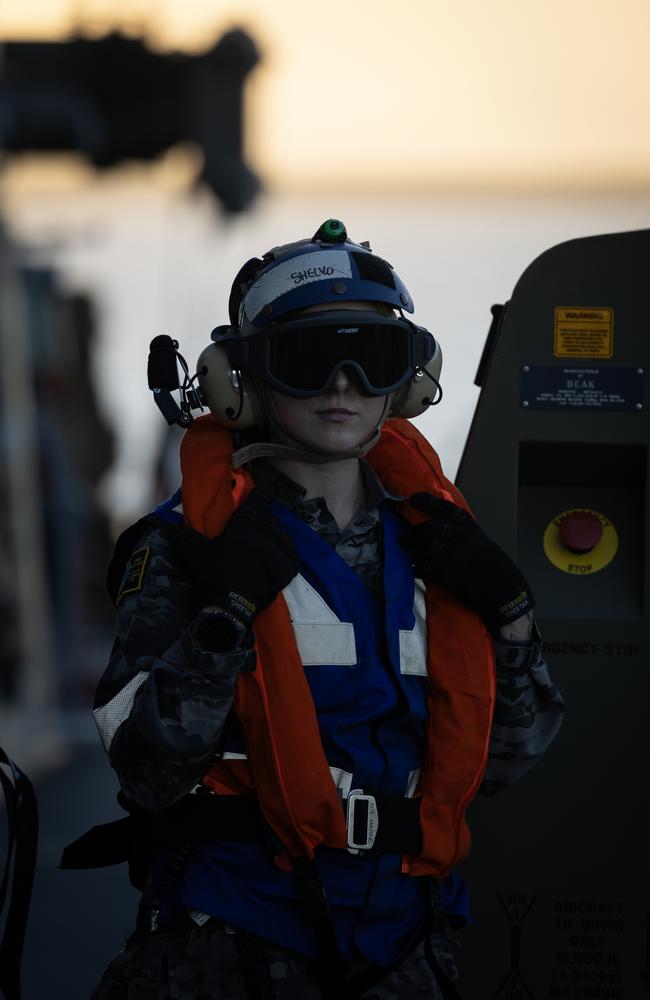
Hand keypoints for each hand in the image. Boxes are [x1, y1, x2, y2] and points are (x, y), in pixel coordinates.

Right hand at [171, 489, 299, 627]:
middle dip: (263, 519)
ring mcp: (278, 552)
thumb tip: (164, 523)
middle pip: (269, 519)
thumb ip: (182, 534)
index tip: (265, 485)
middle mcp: (266, 534)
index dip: (260, 493)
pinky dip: (287, 553)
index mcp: (245, 526)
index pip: (256, 502)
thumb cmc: (213, 574)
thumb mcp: (194, 551)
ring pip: (282, 536)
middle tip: (257, 524)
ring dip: (276, 535)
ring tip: (269, 540)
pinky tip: (282, 554)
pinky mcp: (286, 570)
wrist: (230, 606)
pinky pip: (292, 555)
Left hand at [402, 492, 534, 631]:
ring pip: (423, 547)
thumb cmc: (491, 563)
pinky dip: (415, 567)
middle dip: (413, 532)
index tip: (412, 499)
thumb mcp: (478, 538)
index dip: (426, 502)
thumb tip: (437, 527)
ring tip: (407, 551)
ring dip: (412, 550)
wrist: (500, 587)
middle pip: (428, 528)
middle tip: (404, 536)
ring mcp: (450, 554)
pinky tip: (413, 568)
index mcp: (467, 526)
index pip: (443, 508)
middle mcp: (457, 536)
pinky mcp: (444, 572)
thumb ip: (459, 531)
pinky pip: (423, 567)